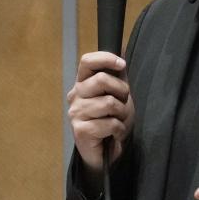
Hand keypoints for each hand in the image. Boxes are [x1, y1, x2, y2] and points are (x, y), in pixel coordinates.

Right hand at [67, 51, 134, 178]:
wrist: (107, 152)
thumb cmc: (112, 120)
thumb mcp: (118, 94)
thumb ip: (118, 74)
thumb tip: (121, 47)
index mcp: (83, 83)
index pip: (87, 61)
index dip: (106, 58)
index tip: (122, 65)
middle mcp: (75, 96)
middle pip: (102, 80)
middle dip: (122, 92)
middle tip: (123, 105)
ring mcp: (75, 113)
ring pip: (109, 103)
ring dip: (122, 115)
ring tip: (118, 121)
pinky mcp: (80, 130)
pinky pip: (109, 123)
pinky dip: (119, 129)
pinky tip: (114, 134)